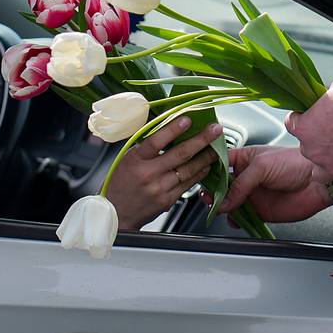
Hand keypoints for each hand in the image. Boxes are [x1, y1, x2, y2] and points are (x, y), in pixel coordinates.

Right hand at [106, 116, 220, 229]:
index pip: (156, 141)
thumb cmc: (120, 183)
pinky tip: (206, 165)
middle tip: (215, 130)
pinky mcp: (168, 200)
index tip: (188, 119)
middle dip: (201, 140)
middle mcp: (148, 174)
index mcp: (136, 160)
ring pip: (189, 170)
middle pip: (180, 154)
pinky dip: (199, 173)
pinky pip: (188, 184)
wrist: (116, 213)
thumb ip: (147, 146)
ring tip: (217, 146)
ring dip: (206, 157)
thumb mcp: (127, 159)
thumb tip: (169, 127)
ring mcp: (160, 188)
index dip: (173, 129)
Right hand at [218, 145, 330, 221]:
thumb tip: (224, 200)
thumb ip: (241, 183)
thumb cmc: (294, 163)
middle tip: (208, 196)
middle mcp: (246, 177)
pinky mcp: (260, 211)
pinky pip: (240, 218)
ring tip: (218, 208)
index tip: (199, 176)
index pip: (219, 164)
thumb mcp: (262, 166)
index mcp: (245, 159)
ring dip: (220, 207)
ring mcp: (252, 195)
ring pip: (228, 204)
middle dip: (212, 191)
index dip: (209, 170)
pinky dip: (233, 221)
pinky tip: (232, 218)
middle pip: (221, 186)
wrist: (318, 181)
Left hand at [285, 76, 332, 187]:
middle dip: (319, 142)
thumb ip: (329, 97)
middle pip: (308, 149)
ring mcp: (332, 167)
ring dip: (328, 164)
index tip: (310, 115)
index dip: (302, 118)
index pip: (292, 124)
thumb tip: (332, 98)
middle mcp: (312, 151)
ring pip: (321, 173)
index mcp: (304, 128)